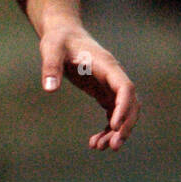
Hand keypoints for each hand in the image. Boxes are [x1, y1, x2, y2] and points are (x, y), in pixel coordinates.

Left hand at [39, 22, 139, 149]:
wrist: (63, 34)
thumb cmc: (58, 39)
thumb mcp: (51, 49)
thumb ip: (50, 66)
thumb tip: (49, 89)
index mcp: (106, 65)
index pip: (125, 88)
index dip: (124, 107)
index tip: (115, 125)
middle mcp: (113, 76)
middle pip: (131, 104)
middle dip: (125, 126)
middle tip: (113, 146)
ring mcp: (110, 85)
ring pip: (123, 112)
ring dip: (116, 131)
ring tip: (99, 147)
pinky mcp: (103, 92)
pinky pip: (113, 114)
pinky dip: (108, 129)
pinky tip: (95, 142)